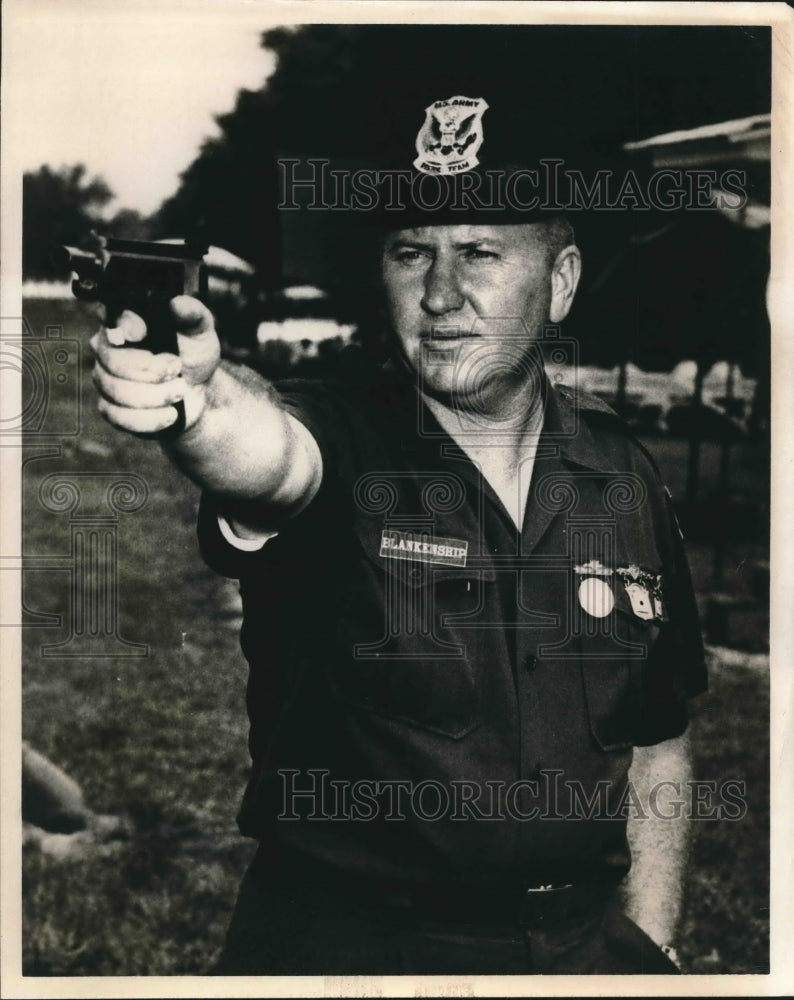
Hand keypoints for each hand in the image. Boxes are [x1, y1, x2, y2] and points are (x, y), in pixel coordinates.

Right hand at [90, 296, 220, 435]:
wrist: (198, 393)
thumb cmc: (193, 355)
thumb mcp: (200, 332)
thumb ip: (192, 315)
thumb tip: (178, 304)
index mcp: (124, 322)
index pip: (108, 317)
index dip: (123, 326)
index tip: (142, 333)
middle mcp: (106, 349)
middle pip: (112, 361)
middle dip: (151, 369)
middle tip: (176, 368)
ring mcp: (105, 380)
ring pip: (118, 392)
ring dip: (157, 395)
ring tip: (180, 390)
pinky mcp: (111, 409)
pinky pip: (120, 417)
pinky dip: (152, 418)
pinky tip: (170, 413)